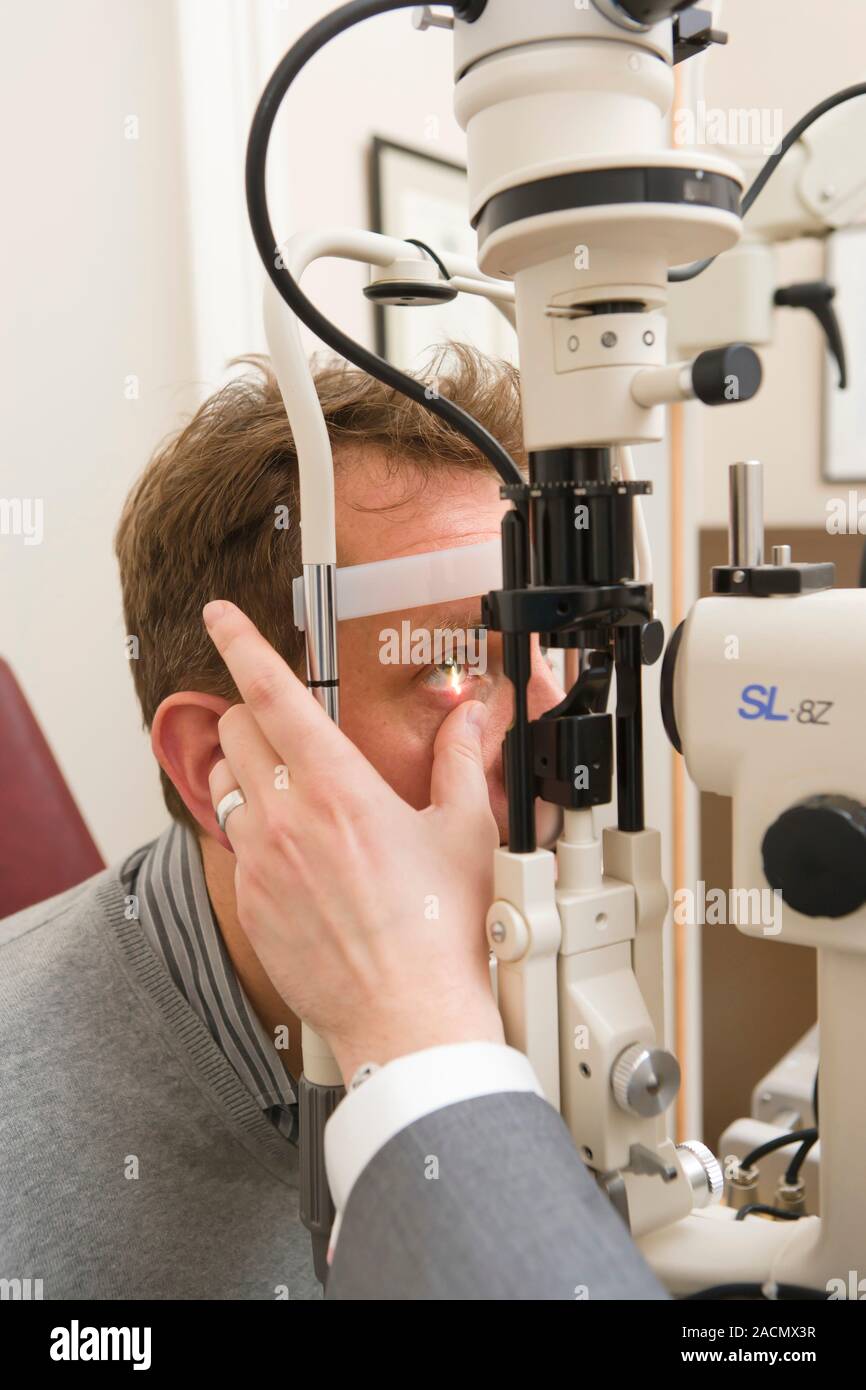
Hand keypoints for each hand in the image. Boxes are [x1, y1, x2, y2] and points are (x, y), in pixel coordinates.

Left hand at [203, 600, 503, 1084]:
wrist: (408, 1016)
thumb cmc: (442, 931)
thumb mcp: (465, 832)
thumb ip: (461, 761)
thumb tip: (472, 717)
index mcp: (340, 788)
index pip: (273, 694)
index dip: (240, 643)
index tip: (219, 615)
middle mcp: (288, 818)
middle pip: (236, 730)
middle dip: (256, 715)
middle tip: (291, 731)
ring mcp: (261, 862)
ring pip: (226, 783)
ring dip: (250, 771)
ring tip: (293, 793)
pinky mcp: (248, 900)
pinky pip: (234, 840)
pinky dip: (255, 828)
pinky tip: (299, 854)